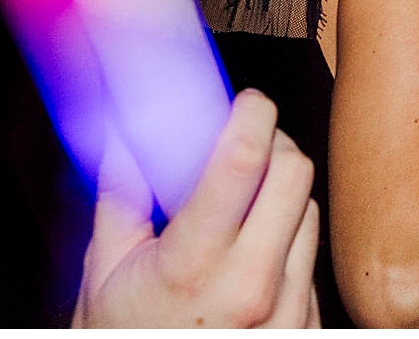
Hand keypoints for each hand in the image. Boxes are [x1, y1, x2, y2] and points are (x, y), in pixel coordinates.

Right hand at [73, 89, 319, 327]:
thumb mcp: (105, 274)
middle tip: (248, 145)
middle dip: (273, 145)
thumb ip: (119, 195)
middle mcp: (250, 288)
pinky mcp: (306, 330)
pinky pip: (313, 262)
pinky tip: (256, 254)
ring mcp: (284, 314)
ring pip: (311, 211)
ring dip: (285, 195)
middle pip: (295, 171)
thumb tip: (126, 129)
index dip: (252, 112)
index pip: (245, 157)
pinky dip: (291, 243)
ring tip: (246, 207)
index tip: (245, 102)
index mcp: (193, 266)